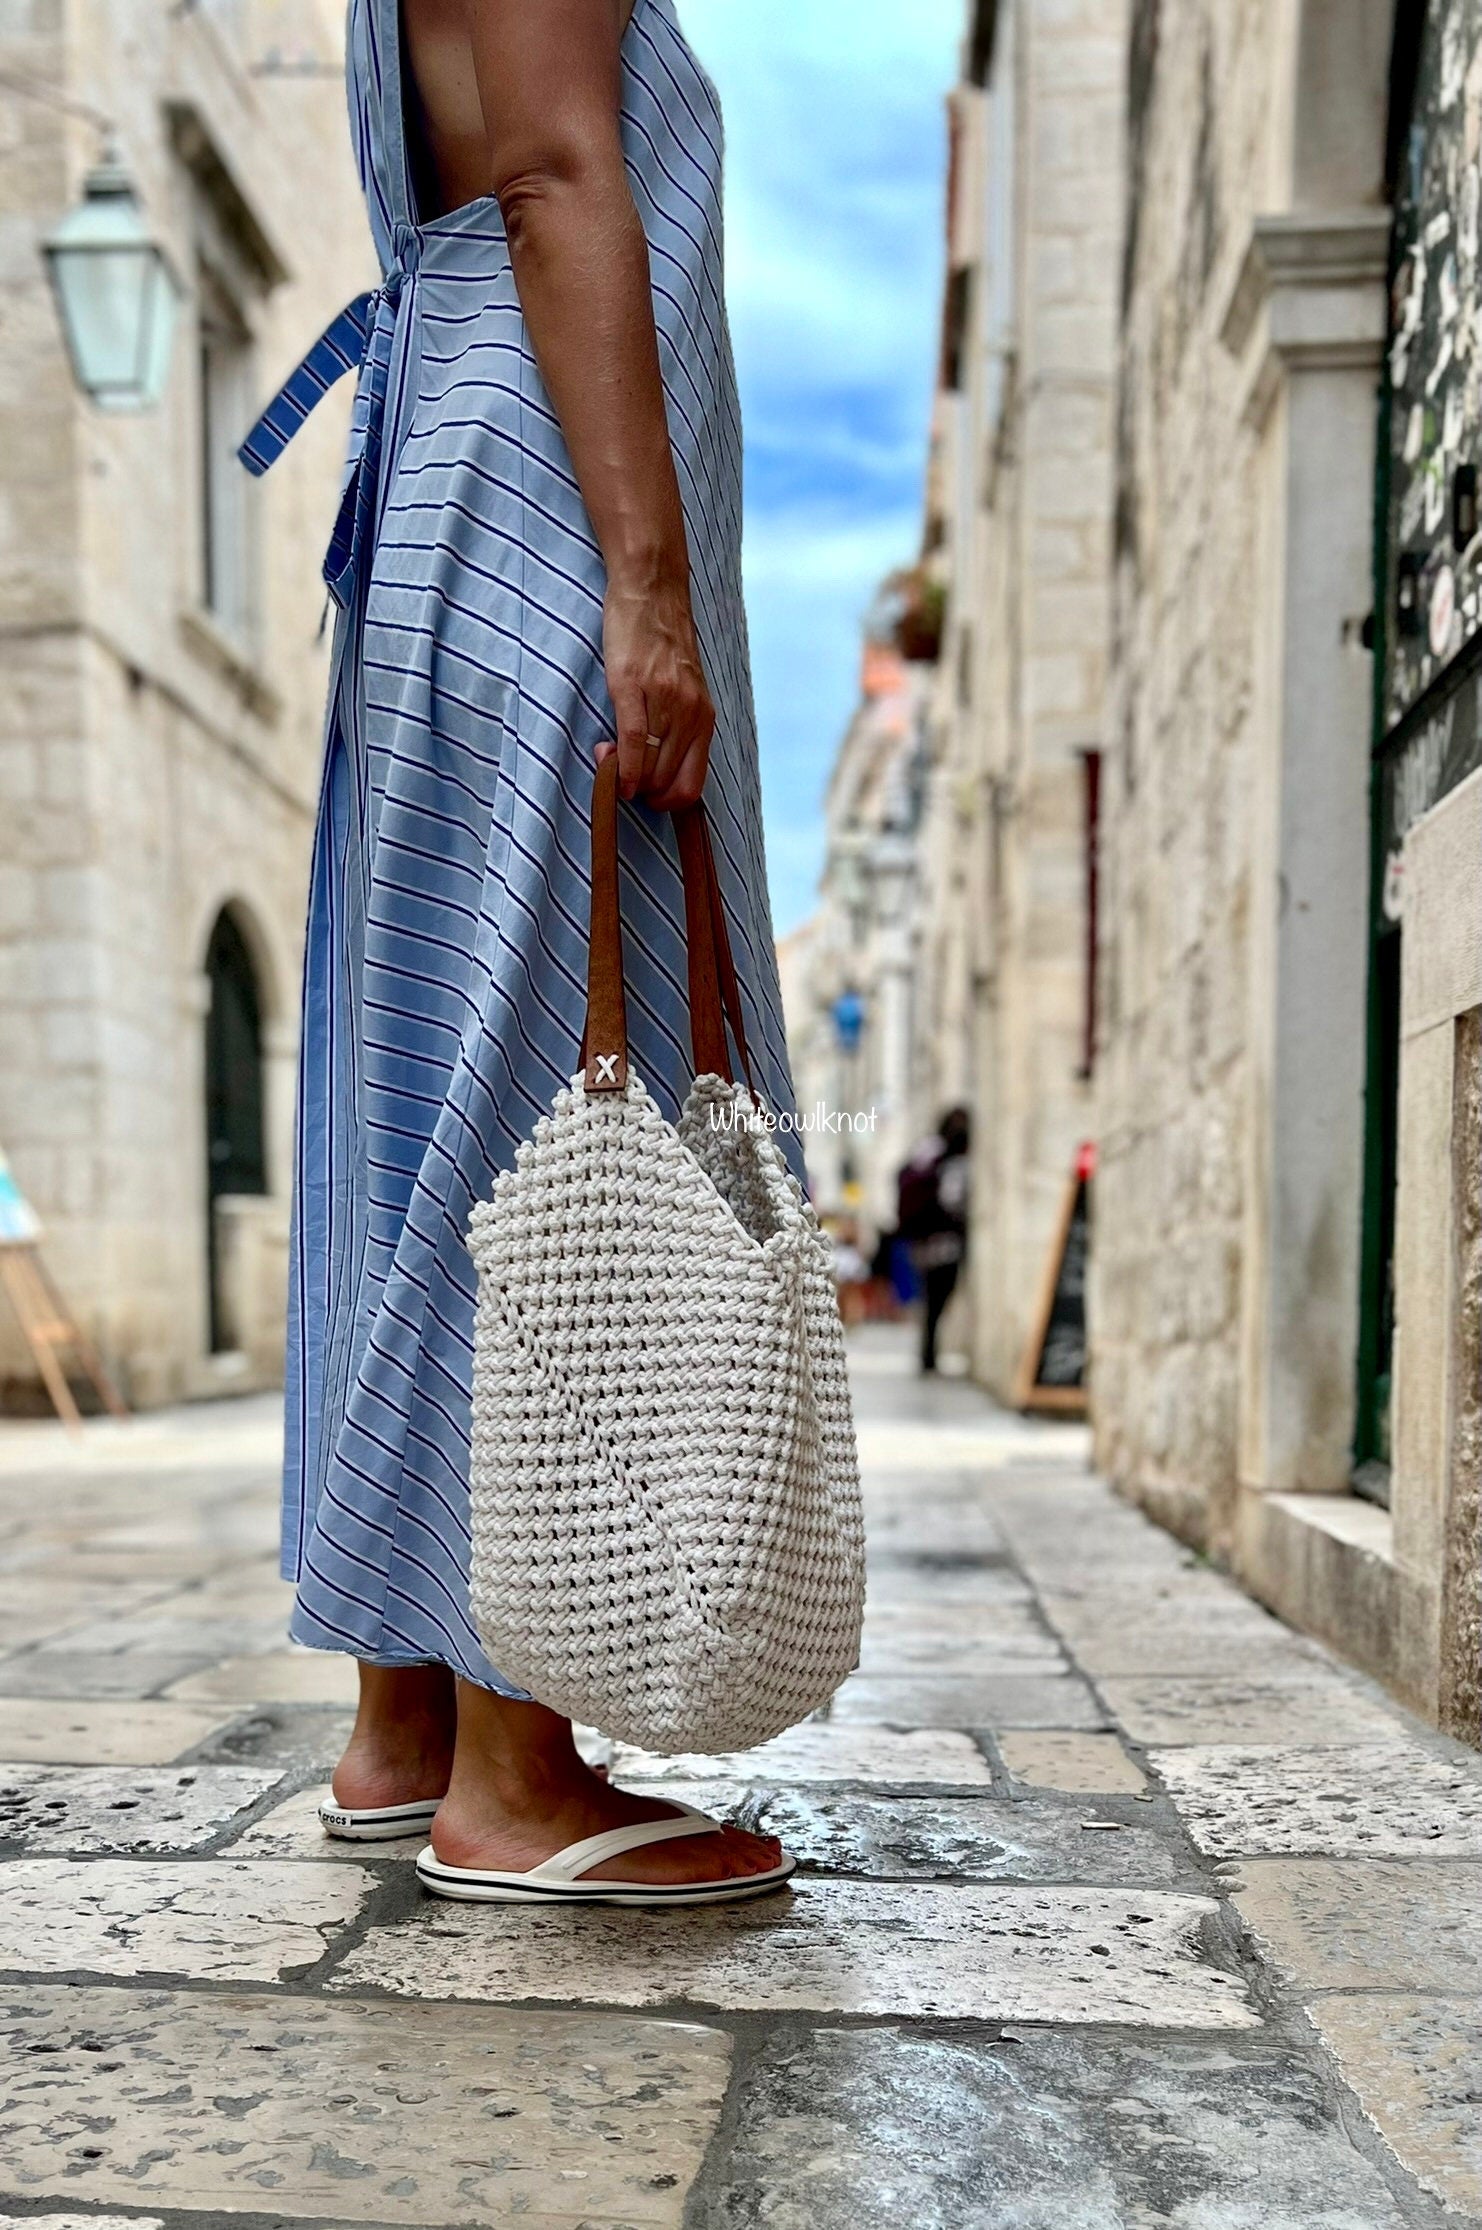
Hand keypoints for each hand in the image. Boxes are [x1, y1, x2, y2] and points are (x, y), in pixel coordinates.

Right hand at [597, 570, 714, 810]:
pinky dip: (621, 766)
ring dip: (626, 778)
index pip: (691, 786)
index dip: (666, 803)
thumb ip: (676, 727)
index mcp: (703, 718)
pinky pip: (631, 742)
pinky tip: (610, 768)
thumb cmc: (662, 642)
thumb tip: (652, 769)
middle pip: (666, 782)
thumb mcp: (683, 690)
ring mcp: (663, 700)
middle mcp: (689, 713)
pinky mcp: (632, 686)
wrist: (652, 591)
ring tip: (609, 758)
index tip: (645, 793)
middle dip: (640, 791)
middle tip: (621, 775)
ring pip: (648, 767)